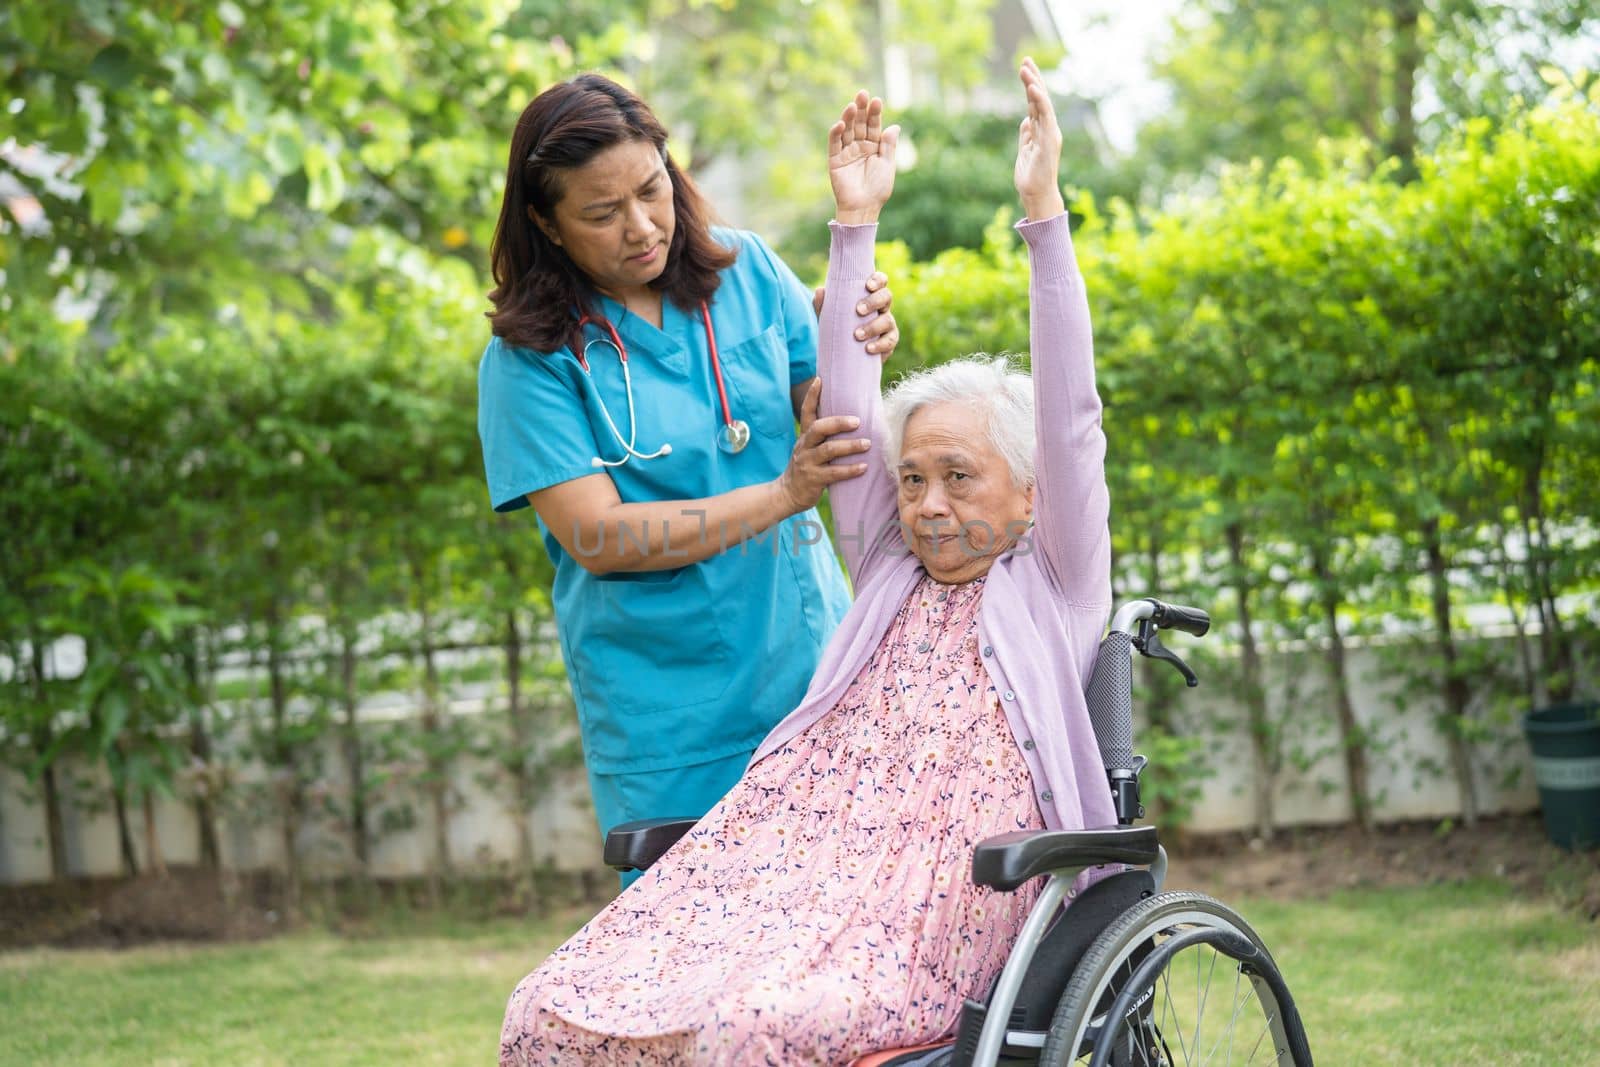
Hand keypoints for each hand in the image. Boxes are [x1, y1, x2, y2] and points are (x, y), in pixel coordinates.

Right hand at [776, 378, 870, 511]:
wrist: (788, 493)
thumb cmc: (807, 467)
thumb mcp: (810, 448)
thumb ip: (825, 436)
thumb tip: (852, 420)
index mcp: (805, 436)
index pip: (807, 411)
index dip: (812, 396)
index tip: (819, 379)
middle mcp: (804, 446)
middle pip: (819, 428)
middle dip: (838, 422)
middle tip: (858, 421)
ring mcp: (807, 462)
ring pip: (828, 450)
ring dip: (850, 446)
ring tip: (867, 444)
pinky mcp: (813, 479)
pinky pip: (833, 473)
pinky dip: (850, 470)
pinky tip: (864, 467)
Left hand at [812, 271, 899, 359]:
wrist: (843, 355)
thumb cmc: (838, 327)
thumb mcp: (828, 316)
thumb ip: (823, 304)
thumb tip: (820, 291)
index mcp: (870, 295)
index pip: (880, 281)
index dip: (878, 280)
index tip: (868, 285)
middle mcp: (882, 307)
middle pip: (886, 296)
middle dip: (874, 302)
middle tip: (859, 310)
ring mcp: (888, 325)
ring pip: (888, 320)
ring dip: (873, 327)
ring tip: (857, 334)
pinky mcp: (889, 342)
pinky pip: (890, 341)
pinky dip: (880, 344)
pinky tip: (867, 348)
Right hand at [828, 91, 897, 224]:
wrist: (863, 208)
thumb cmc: (878, 189)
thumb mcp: (887, 165)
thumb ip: (888, 145)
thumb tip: (894, 126)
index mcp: (873, 147)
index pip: (873, 125)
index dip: (874, 113)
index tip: (877, 100)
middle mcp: (859, 146)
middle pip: (859, 123)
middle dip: (861, 109)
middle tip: (863, 94)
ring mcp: (846, 152)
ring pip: (846, 130)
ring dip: (848, 117)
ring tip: (852, 105)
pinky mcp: (835, 160)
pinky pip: (834, 144)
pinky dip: (836, 133)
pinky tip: (840, 123)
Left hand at [1014, 57, 1065, 220]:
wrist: (1036, 195)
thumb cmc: (1031, 176)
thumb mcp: (1025, 150)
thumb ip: (1027, 134)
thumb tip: (1026, 120)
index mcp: (1042, 130)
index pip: (1035, 103)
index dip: (1030, 85)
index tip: (1023, 68)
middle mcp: (1048, 128)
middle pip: (1040, 98)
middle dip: (1033, 78)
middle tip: (1025, 59)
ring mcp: (1050, 133)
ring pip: (1042, 104)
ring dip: (1034, 85)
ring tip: (1025, 68)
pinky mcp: (1049, 140)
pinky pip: (1045, 116)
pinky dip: (1040, 101)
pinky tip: (1033, 88)